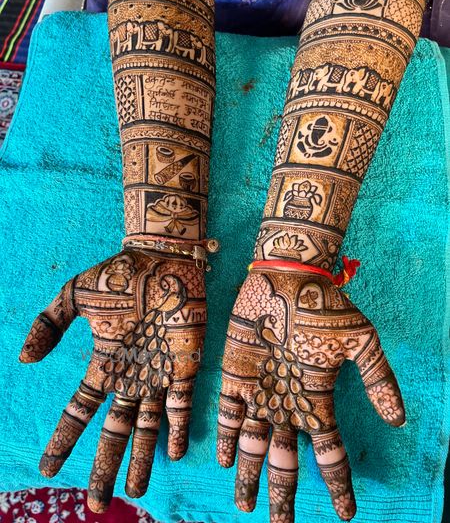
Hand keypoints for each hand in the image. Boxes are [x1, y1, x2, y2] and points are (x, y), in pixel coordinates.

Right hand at [20, 249, 205, 511]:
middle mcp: (131, 377)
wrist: (162, 256)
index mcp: (105, 364)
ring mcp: (160, 373)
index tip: (46, 468)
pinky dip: (178, 428)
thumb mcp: (76, 295)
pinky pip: (182, 404)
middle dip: (104, 465)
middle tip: (95, 503)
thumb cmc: (119, 273)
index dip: (63, 439)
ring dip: (142, 458)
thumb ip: (49, 323)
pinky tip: (174, 452)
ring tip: (135, 490)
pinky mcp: (186, 364)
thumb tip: (25, 359)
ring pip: (148, 427)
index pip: (79, 411)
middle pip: (114, 432)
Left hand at [217, 266, 404, 521]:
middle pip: (286, 461)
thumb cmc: (325, 306)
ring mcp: (260, 393)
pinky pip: (230, 415)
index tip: (347, 514)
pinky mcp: (236, 376)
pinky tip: (227, 459)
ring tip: (246, 504)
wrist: (288, 277)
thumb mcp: (360, 341)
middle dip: (283, 494)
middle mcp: (287, 404)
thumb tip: (400, 420)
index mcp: (317, 399)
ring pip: (254, 446)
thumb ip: (378, 378)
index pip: (331, 453)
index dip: (340, 485)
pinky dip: (228, 438)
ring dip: (249, 475)